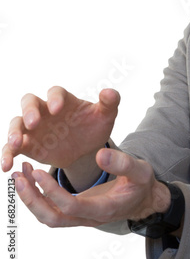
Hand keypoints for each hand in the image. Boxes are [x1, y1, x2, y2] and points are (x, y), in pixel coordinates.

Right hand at [2, 87, 118, 171]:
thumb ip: (110, 102)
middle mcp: (45, 110)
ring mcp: (34, 128)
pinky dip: (7, 155)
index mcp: (64, 100)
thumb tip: (109, 92)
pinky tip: (7, 167)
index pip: (55, 92)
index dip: (54, 98)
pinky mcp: (28, 145)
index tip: (57, 109)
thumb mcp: (106, 116)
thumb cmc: (94, 127)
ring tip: (17, 144)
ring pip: (16, 124)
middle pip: (29, 102)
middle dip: (29, 111)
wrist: (86, 149)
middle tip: (33, 123)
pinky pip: (12, 148)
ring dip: (14, 132)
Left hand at [11, 148, 171, 227]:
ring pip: (49, 217)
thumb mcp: (140, 171)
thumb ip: (123, 163)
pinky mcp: (78, 212)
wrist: (145, 199)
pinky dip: (38, 197)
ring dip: (31, 199)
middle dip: (32, 199)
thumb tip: (101, 154)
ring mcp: (82, 217)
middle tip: (20, 176)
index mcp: (104, 209)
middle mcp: (89, 217)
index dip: (52, 192)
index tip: (38, 172)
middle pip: (52, 218)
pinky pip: (52, 211)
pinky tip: (33, 179)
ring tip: (21, 175)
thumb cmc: (142, 185)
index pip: (71, 207)